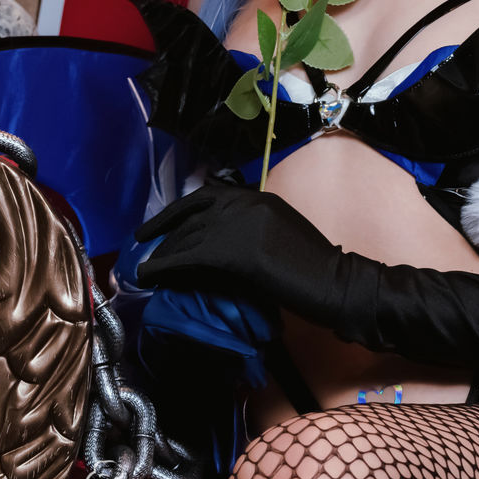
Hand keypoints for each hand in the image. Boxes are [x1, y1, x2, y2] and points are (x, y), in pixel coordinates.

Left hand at [134, 182, 341, 309]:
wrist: (335, 282)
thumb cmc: (317, 267)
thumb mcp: (281, 234)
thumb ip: (252, 231)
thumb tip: (220, 246)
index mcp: (258, 197)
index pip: (206, 196)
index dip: (177, 210)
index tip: (158, 224)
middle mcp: (245, 203)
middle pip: (191, 216)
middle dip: (163, 233)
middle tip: (143, 247)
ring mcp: (238, 225)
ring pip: (187, 237)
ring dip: (161, 254)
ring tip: (144, 270)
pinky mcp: (233, 252)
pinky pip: (188, 258)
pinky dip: (163, 267)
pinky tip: (148, 277)